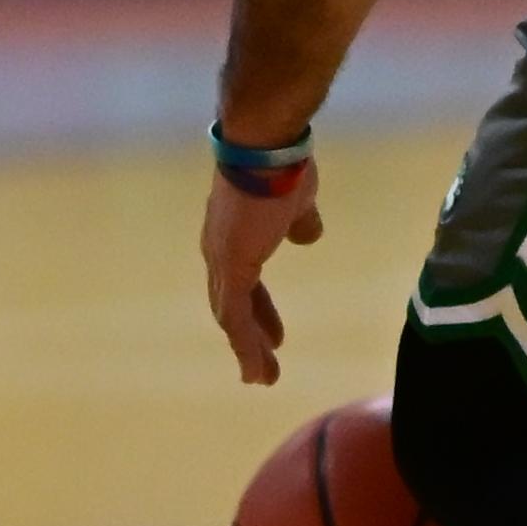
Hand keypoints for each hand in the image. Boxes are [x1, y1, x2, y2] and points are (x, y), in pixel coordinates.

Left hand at [201, 161, 321, 386]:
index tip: (273, 336)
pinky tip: (255, 367)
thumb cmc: (284, 167)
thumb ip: (300, 221)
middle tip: (265, 364)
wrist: (269, 148)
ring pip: (230, 316)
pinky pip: (234, 316)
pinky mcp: (230, 267)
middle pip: (229, 303)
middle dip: (248, 336)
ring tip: (263, 377)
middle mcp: (219, 250)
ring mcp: (221, 259)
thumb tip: (307, 234)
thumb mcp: (298, 201)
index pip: (241, 282)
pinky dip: (244, 344)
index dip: (257, 311)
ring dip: (246, 349)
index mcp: (234, 235)